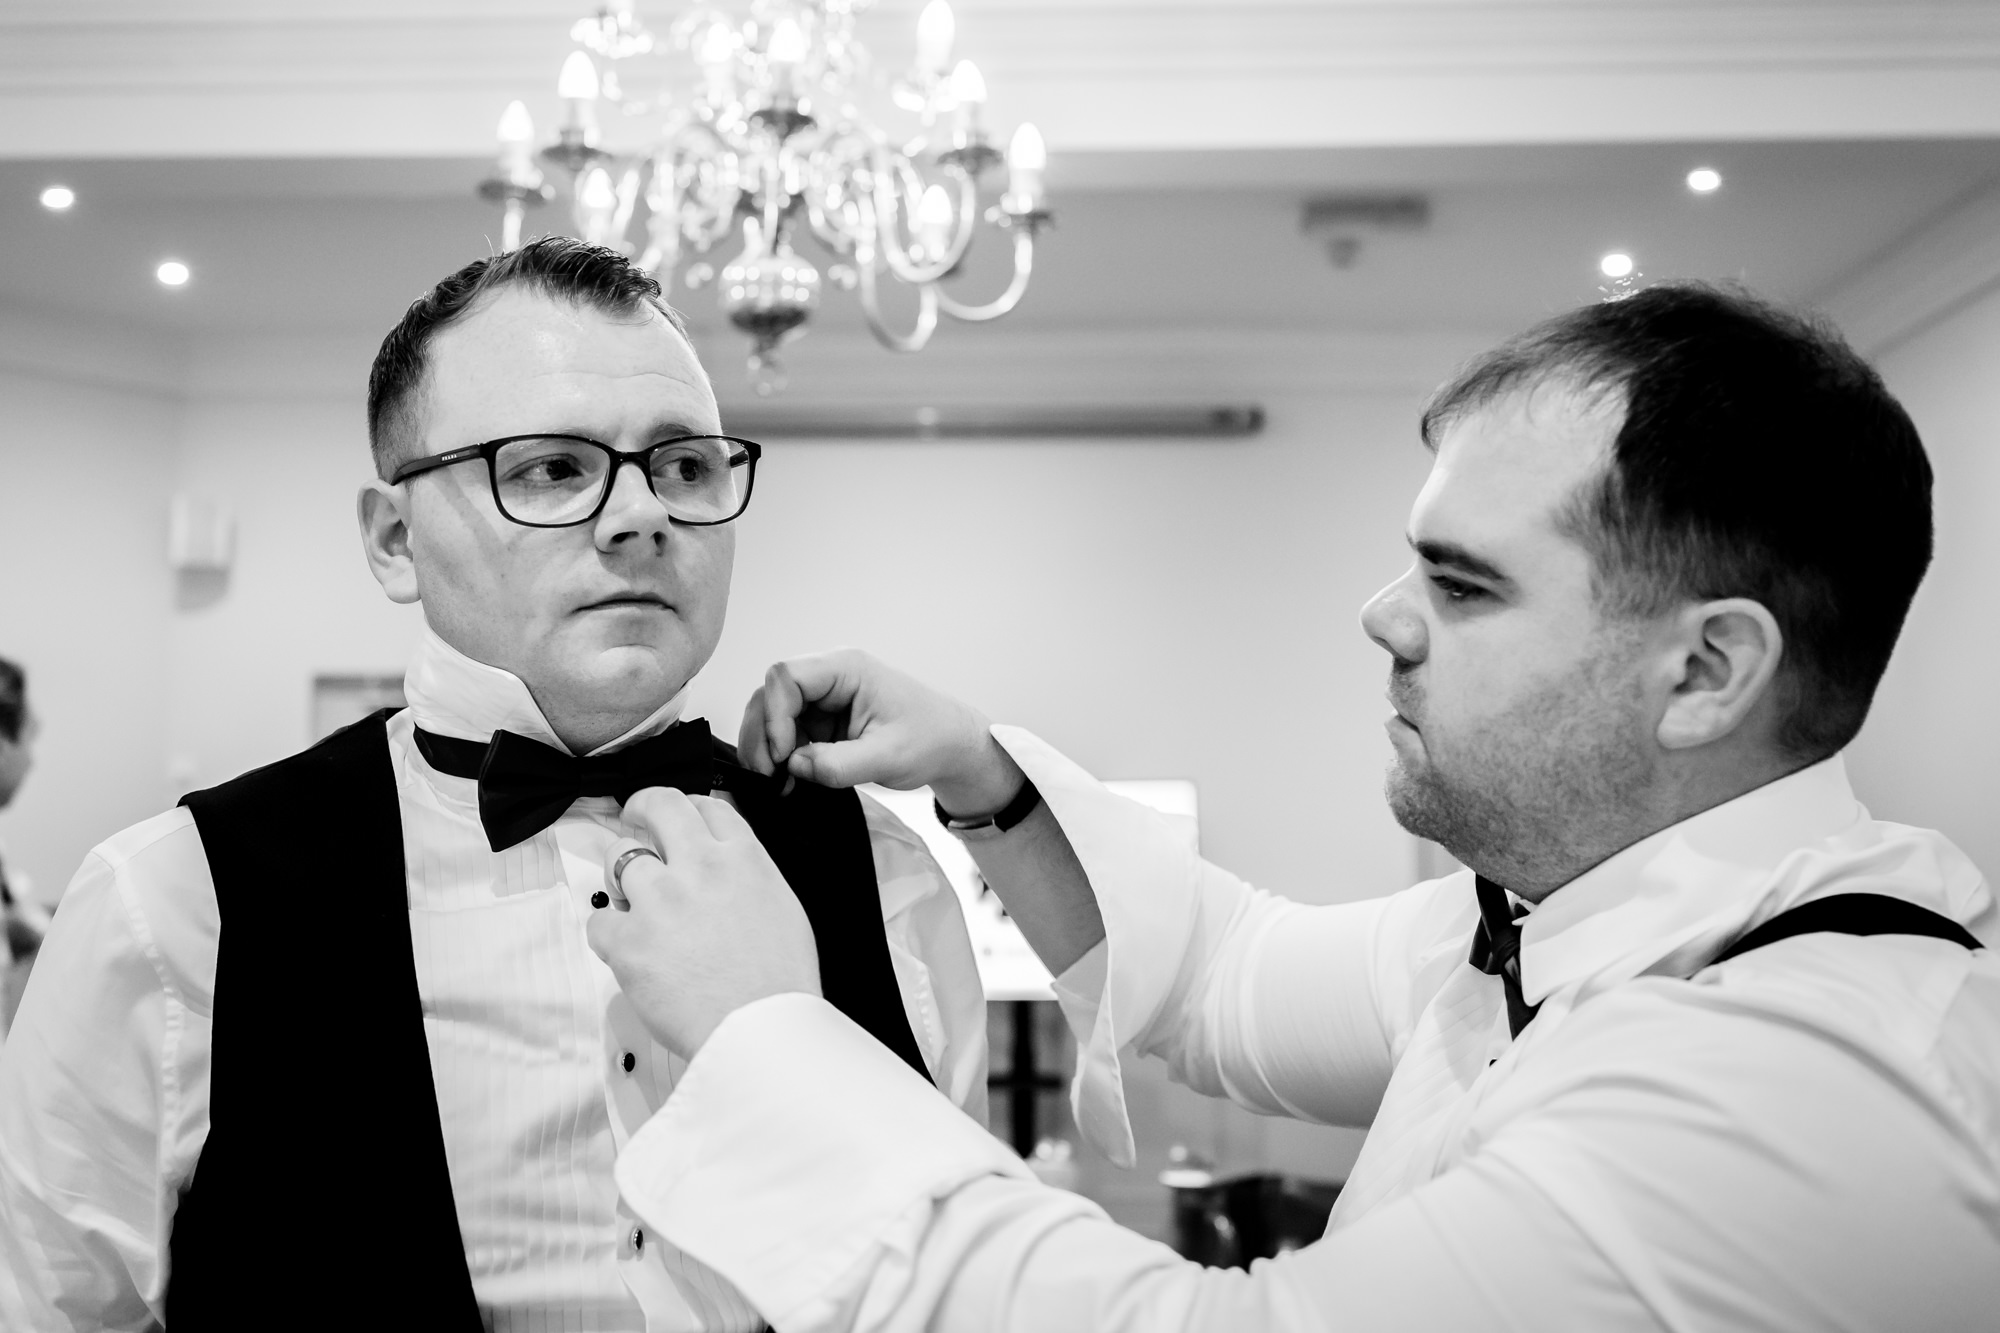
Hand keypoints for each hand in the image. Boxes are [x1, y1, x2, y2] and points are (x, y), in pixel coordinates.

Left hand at [585, 788, 820, 1059]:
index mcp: (742, 858)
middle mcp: (699, 867)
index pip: (707, 806)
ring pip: (618, 857)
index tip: (678, 821)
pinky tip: (627, 950)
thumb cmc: (779, 983)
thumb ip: (749, 876)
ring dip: (623, 878)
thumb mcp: (783, 908)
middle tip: (634, 820)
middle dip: (641, 809)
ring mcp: (660, 900)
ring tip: (634, 904)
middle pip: (658, 807)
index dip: (688, 808)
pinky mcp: (629, 940)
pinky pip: (598, 920)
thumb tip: (726, 868)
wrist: (760, 1031)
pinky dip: (608, 934)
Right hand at [739, 649, 1024, 817]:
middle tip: (769, 775)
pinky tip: (788, 781)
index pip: (786, 676)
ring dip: (768, 748)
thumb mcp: (887, 757)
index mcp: (847, 669)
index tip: (781, 755)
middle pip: (770, 694)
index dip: (774, 715)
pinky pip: (787, 733)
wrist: (951, 747)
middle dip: (763, 735)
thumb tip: (794, 766)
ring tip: (778, 782)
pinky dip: (780, 757)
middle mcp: (829, 676)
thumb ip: (838, 764)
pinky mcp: (822, 720)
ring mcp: (823, 698)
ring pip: (772, 714)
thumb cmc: (930, 739)